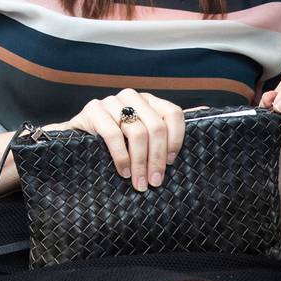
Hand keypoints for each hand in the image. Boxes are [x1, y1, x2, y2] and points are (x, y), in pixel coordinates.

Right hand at [47, 90, 183, 191]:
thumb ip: (166, 128)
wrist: (75, 139)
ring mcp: (111, 101)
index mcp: (148, 101)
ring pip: (137, 132)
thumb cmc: (115, 142)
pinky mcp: (93, 109)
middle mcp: (131, 97)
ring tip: (140, 182)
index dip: (176, 140)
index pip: (172, 113)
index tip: (172, 163)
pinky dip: (121, 157)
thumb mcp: (142, 136)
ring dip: (140, 162)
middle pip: (156, 126)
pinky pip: (113, 134)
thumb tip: (206, 111)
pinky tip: (123, 172)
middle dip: (157, 158)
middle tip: (155, 181)